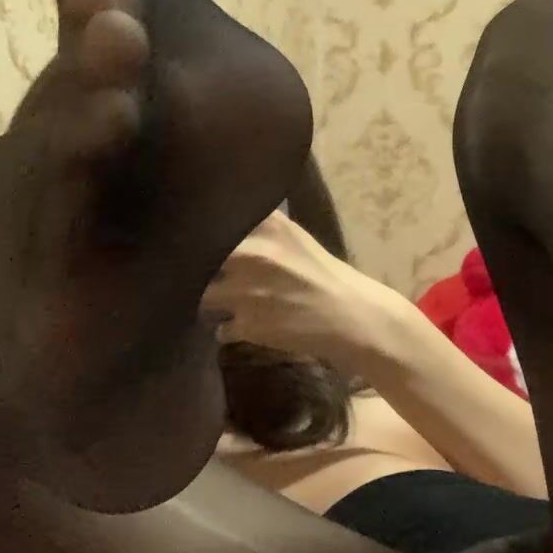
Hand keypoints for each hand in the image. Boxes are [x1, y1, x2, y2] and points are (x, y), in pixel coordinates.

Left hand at [201, 210, 410, 367]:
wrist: (353, 318)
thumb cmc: (326, 276)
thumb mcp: (293, 239)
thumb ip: (260, 230)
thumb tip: (219, 223)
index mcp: (267, 226)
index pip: (214, 222)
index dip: (202, 233)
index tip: (201, 240)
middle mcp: (251, 253)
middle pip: (199, 258)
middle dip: (201, 269)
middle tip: (211, 277)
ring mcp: (245, 291)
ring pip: (204, 296)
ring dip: (214, 302)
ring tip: (229, 305)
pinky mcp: (246, 324)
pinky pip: (220, 329)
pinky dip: (230, 330)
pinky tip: (244, 327)